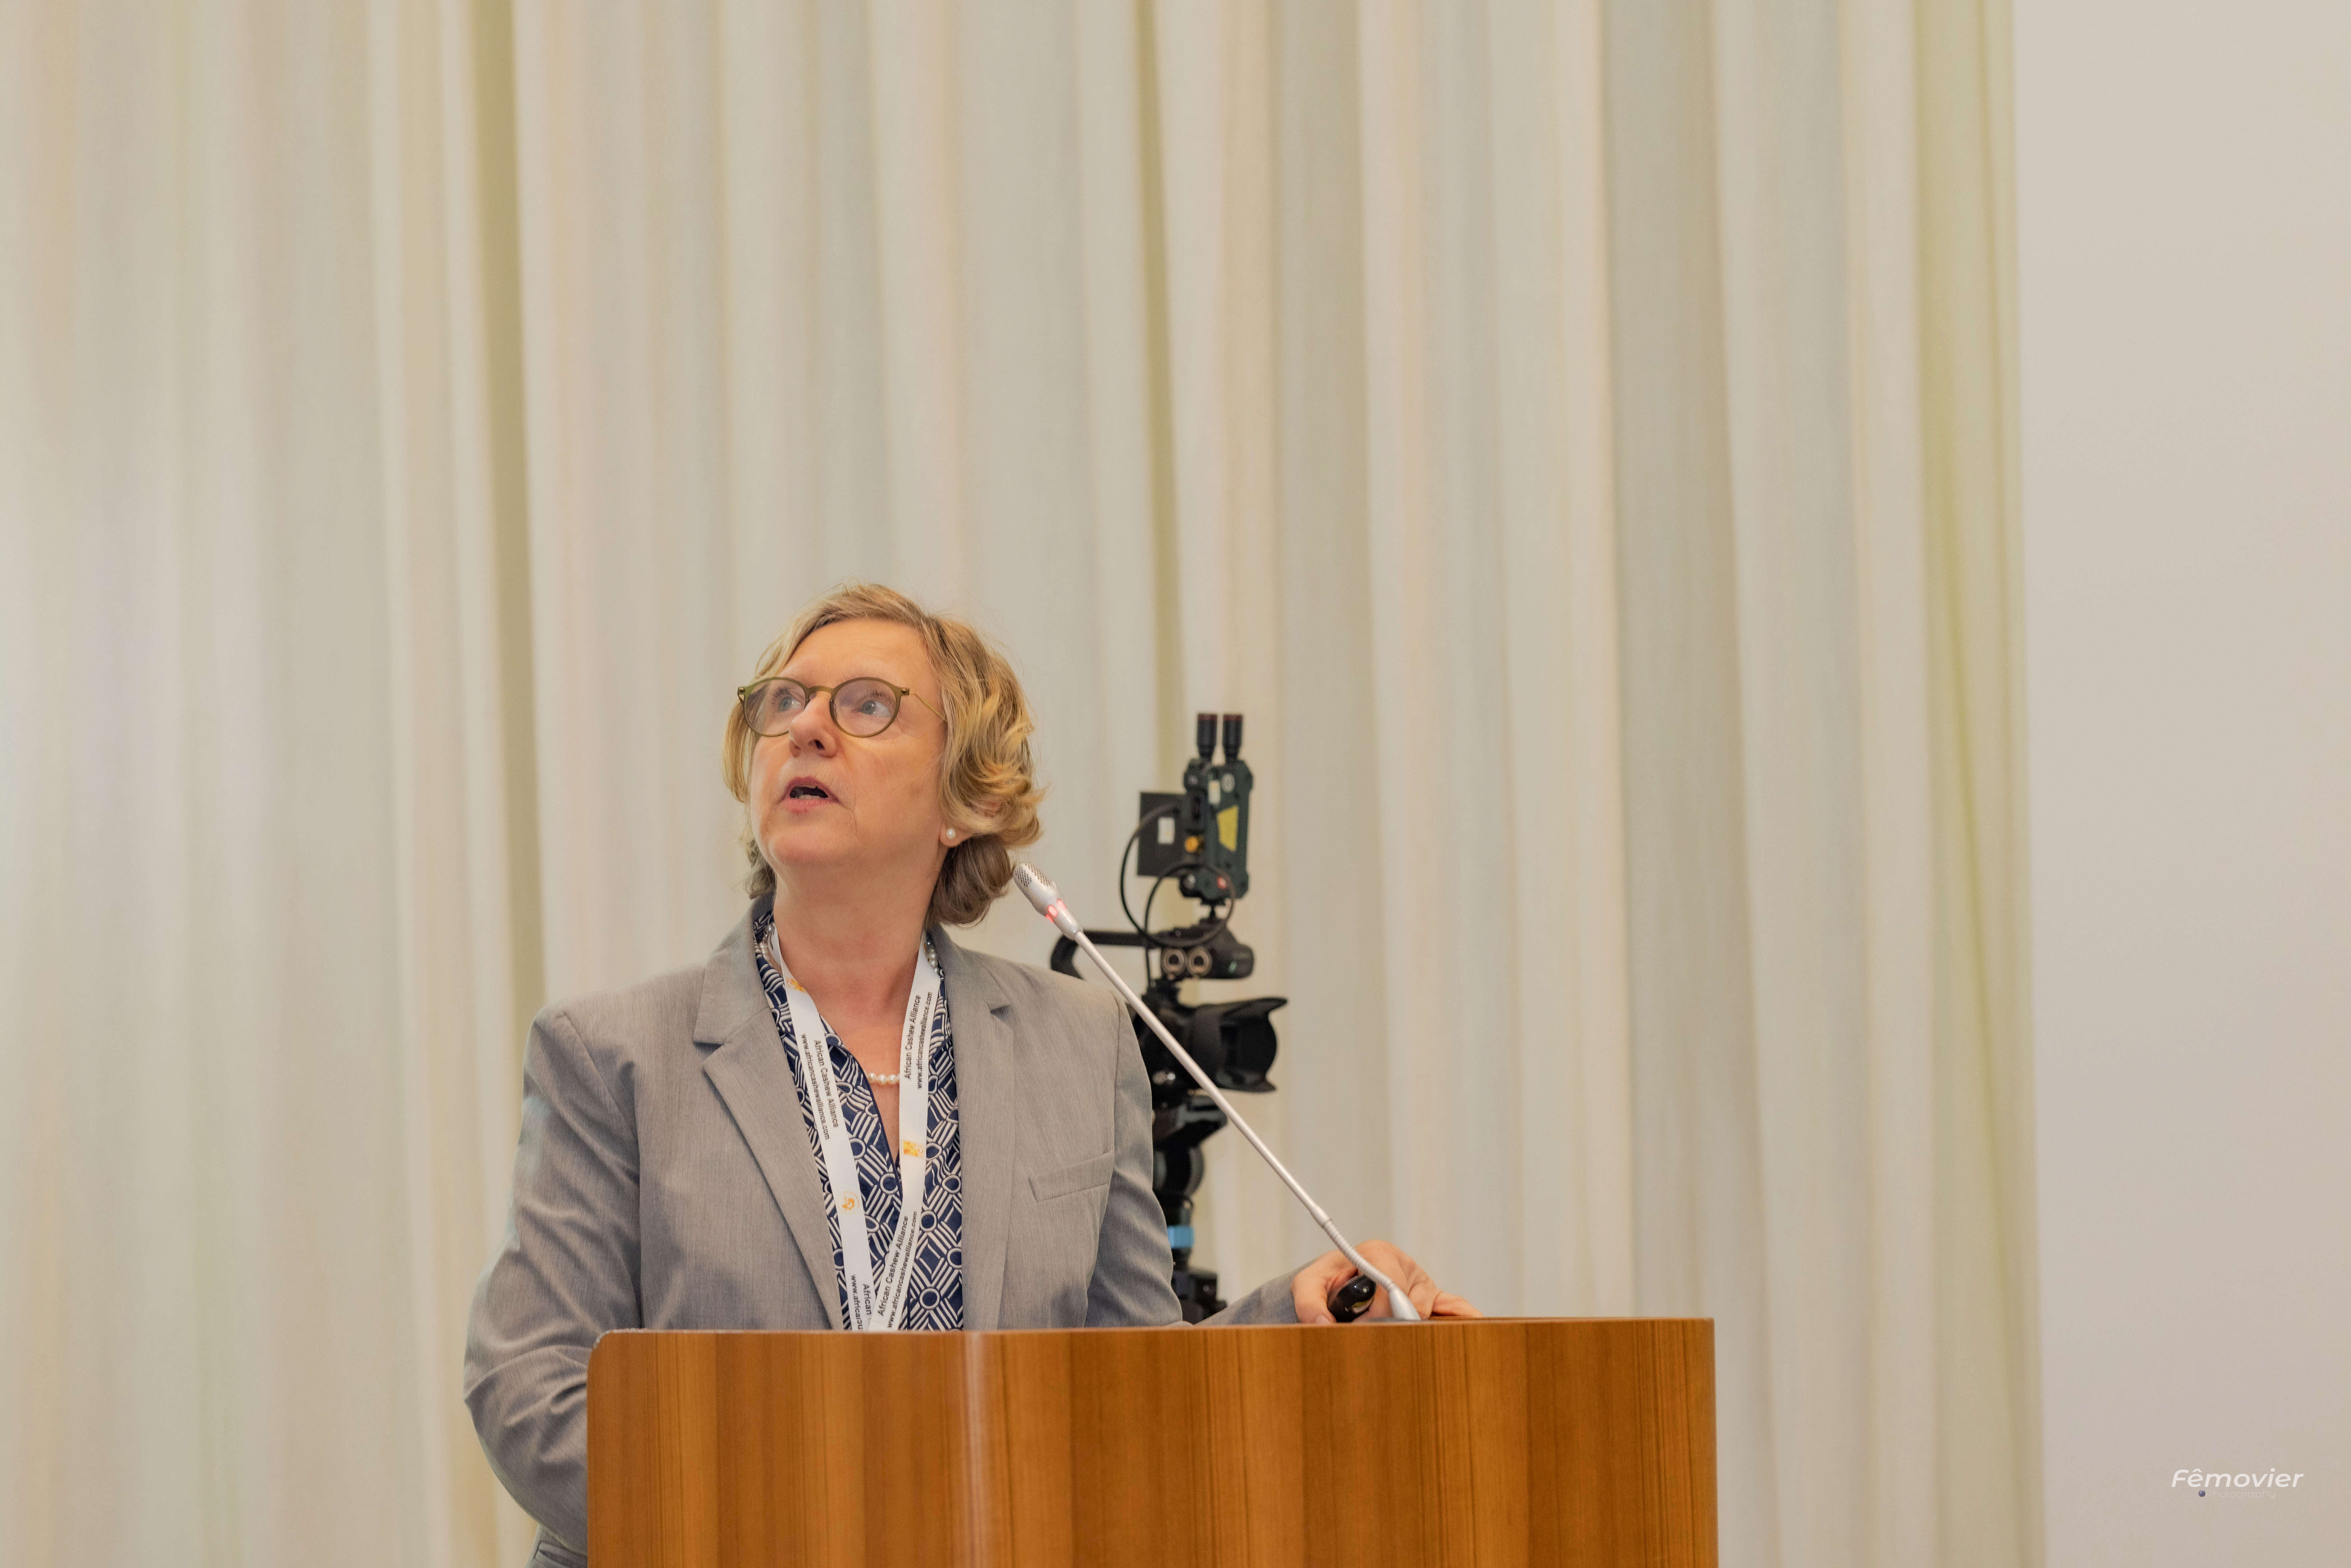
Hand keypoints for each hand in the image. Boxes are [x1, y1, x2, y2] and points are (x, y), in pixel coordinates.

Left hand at [1291, 1239, 1481, 1323]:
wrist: (1341, 1286)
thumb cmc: (1328, 1282)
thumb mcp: (1308, 1285)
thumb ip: (1308, 1301)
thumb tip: (1322, 1324)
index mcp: (1377, 1253)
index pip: (1389, 1282)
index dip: (1380, 1308)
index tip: (1366, 1328)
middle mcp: (1404, 1265)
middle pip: (1412, 1299)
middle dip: (1397, 1321)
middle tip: (1382, 1340)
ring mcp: (1422, 1282)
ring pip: (1429, 1310)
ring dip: (1414, 1327)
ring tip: (1398, 1341)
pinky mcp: (1435, 1299)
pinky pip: (1456, 1307)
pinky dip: (1465, 1317)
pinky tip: (1475, 1329)